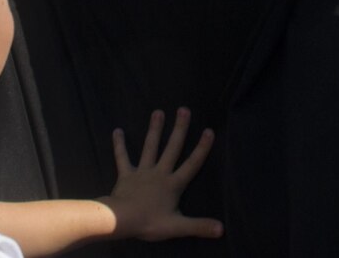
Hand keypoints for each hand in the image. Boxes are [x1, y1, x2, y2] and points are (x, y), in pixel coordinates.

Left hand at [104, 108, 221, 241]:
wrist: (122, 219)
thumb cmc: (150, 222)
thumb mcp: (178, 227)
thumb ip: (199, 226)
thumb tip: (222, 229)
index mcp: (173, 184)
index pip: (191, 164)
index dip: (201, 148)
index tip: (209, 130)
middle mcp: (159, 173)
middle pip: (172, 148)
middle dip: (179, 129)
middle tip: (184, 109)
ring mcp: (142, 171)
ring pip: (150, 147)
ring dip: (154, 130)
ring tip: (158, 111)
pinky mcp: (126, 174)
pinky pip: (122, 157)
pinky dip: (119, 145)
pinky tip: (117, 131)